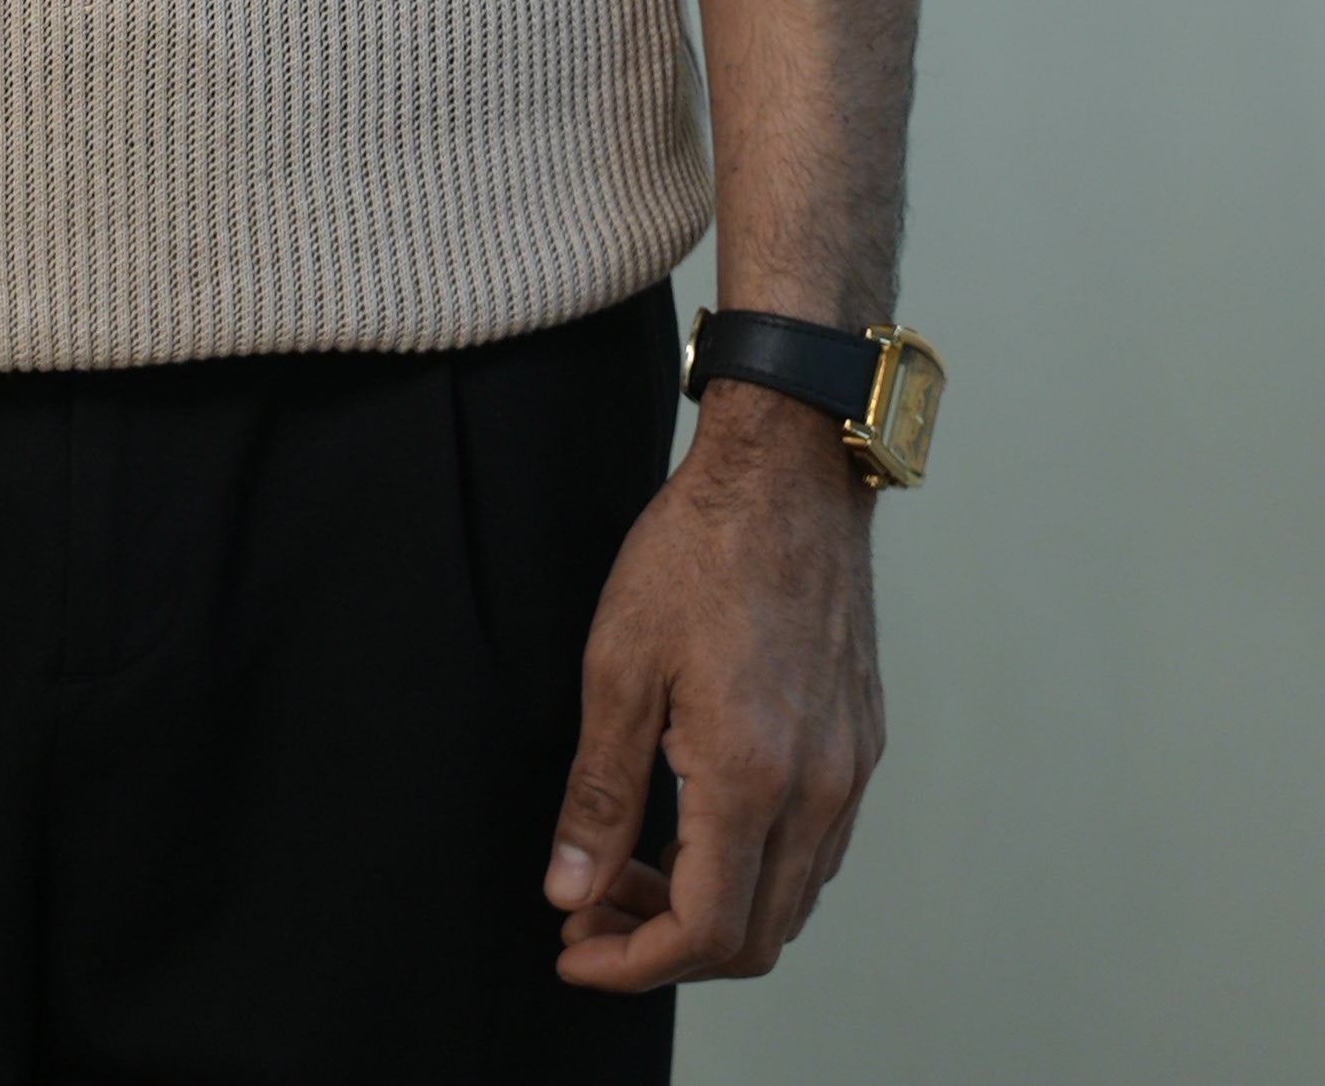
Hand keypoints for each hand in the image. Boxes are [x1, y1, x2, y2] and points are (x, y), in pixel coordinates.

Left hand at [545, 385, 884, 990]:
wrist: (789, 471)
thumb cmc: (699, 548)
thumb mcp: (618, 664)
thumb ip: (597, 792)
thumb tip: (570, 889)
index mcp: (752, 776)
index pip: (705, 931)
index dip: (631, 962)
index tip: (576, 948)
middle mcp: (818, 788)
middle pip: (755, 939)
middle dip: (665, 948)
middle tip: (593, 911)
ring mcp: (849, 768)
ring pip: (791, 901)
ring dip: (712, 911)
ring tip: (631, 868)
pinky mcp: (861, 743)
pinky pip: (816, 850)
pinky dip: (754, 869)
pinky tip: (694, 824)